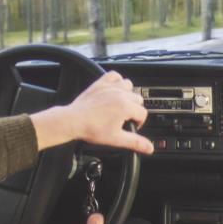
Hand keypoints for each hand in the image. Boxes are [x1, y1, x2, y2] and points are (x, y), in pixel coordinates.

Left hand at [30, 70, 153, 153]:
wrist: (73, 121)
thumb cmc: (91, 129)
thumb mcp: (116, 139)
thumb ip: (135, 142)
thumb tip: (149, 148)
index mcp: (125, 107)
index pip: (143, 113)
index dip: (139, 122)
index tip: (131, 126)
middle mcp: (120, 94)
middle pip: (138, 99)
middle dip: (134, 109)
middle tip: (124, 118)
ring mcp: (110, 87)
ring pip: (129, 85)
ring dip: (128, 94)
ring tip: (120, 105)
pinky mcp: (101, 84)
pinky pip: (114, 75)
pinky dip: (117, 80)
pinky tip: (115, 90)